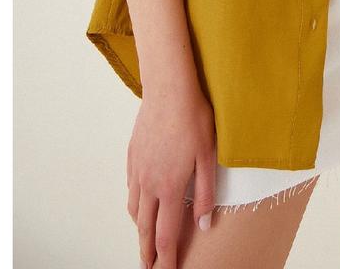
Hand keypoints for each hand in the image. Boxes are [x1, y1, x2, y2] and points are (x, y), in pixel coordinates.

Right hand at [127, 81, 216, 267]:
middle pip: (144, 228)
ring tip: (144, 240)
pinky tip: (139, 202)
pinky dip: (134, 204)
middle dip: (147, 252)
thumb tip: (204, 224)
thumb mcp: (209, 156)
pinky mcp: (133, 154)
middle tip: (148, 268)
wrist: (169, 88)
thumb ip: (206, 193)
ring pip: (134, 208)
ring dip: (139, 229)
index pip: (165, 234)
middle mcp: (149, 183)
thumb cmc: (194, 118)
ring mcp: (138, 168)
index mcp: (170, 187)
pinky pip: (130, 188)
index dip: (166, 258)